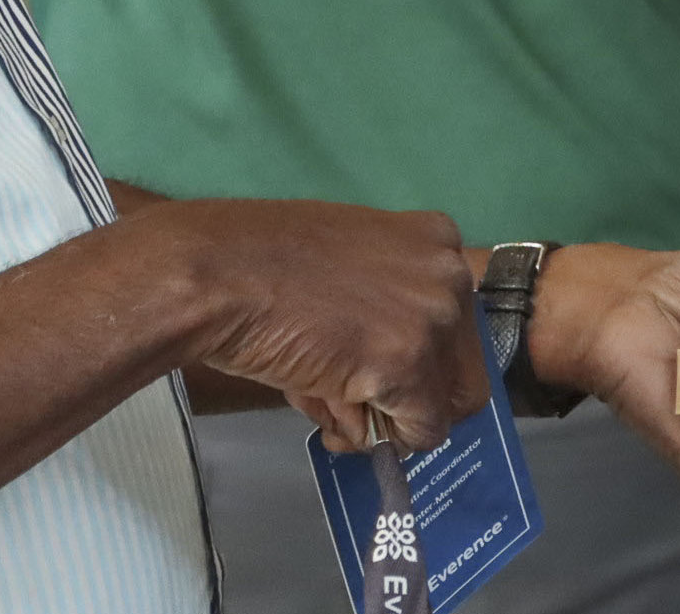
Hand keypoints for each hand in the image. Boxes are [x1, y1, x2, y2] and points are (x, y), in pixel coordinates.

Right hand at [139, 198, 483, 452]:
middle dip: (407, 399)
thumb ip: (380, 309)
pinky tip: (330, 414)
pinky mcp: (408, 364)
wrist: (218, 273)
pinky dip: (380, 440)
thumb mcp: (344, 269)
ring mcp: (433, 318)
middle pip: (461, 370)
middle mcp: (449, 275)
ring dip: (385, 420)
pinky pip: (421, 432)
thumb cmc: (261, 266)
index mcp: (435, 240)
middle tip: (354, 407)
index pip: (455, 324)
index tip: (373, 374)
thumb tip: (387, 380)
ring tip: (324, 403)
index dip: (416, 362)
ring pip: (441, 407)